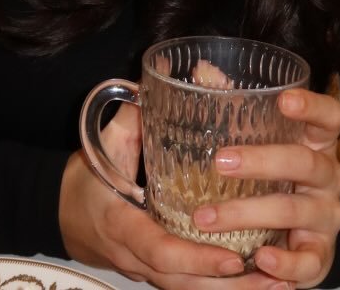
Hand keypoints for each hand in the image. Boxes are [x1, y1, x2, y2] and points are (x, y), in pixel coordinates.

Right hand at [60, 104, 276, 289]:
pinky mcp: (155, 273)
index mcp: (121, 223)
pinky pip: (188, 287)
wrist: (60, 212)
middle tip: (274, 276)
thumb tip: (165, 71)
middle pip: (183, 284)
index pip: (160, 250)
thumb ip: (134, 112)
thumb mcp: (105, 143)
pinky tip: (258, 283)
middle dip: (228, 286)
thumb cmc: (84, 176)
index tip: (233, 257)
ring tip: (279, 285)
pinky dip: (221, 289)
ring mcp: (144, 270)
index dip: (197, 258)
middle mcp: (134, 256)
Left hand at [192, 89, 339, 289]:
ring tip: (207, 218)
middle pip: (306, 162)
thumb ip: (232, 108)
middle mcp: (328, 178)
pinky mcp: (320, 256)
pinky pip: (307, 262)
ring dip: (247, 213)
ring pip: (294, 211)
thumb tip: (201, 71)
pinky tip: (259, 257)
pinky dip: (284, 263)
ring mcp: (327, 217)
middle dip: (261, 161)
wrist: (287, 235)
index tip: (284, 99)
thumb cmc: (266, 177)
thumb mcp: (254, 142)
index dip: (312, 105)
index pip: (330, 116)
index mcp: (316, 143)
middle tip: (219, 161)